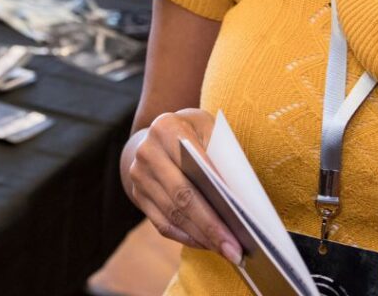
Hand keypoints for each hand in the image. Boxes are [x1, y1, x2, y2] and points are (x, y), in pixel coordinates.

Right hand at [125, 108, 241, 263]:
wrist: (156, 134)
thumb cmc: (193, 130)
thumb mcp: (208, 127)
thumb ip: (220, 151)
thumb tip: (237, 191)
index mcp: (167, 127)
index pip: (195, 162)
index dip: (216, 189)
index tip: (238, 212)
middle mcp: (147, 152)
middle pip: (183, 195)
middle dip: (211, 225)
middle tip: (234, 248)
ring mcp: (139, 176)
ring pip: (173, 214)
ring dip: (201, 236)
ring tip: (226, 249)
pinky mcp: (139, 196)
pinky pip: (163, 224)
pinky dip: (187, 236)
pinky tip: (207, 244)